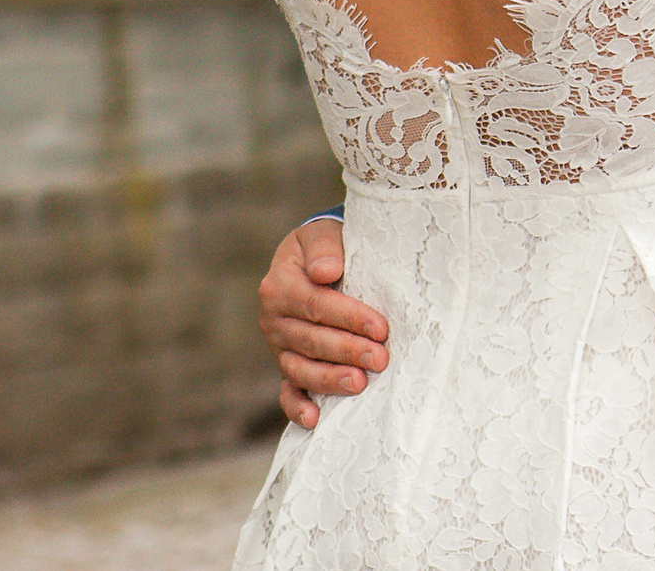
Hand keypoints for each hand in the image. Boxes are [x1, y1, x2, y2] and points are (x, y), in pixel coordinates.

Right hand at [259, 221, 390, 428]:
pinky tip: (315, 419)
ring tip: (359, 384)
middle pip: (311, 340)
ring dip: (329, 380)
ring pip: (300, 368)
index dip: (349, 318)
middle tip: (380, 359)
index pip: (316, 305)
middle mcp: (273, 319)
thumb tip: (327, 272)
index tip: (380, 328)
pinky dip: (297, 406)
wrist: (317, 259)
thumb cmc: (326, 247)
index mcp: (280, 286)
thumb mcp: (322, 234)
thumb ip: (324, 248)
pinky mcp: (287, 364)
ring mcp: (279, 346)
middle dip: (347, 351)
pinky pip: (287, 389)